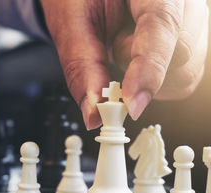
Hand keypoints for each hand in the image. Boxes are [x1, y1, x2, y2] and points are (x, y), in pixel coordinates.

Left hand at [40, 0, 208, 129]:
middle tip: (110, 53)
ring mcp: (188, 22)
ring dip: (146, 77)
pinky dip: (151, 79)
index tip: (130, 104)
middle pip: (183, 58)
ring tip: (121, 47)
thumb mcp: (70, 23)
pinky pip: (180, 76)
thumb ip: (82, 66)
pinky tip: (133, 56)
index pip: (164, 28)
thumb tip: (93, 113)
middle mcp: (183, 3)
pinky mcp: (185, 41)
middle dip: (141, 71)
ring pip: (185, 74)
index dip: (148, 70)